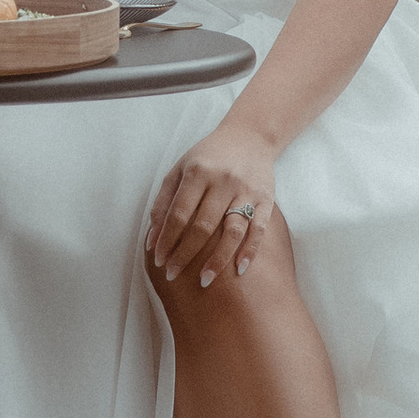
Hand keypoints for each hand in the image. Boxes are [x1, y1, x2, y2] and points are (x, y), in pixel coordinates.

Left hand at [148, 122, 280, 290]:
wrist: (250, 137)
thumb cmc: (208, 157)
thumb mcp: (180, 170)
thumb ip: (163, 202)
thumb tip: (151, 239)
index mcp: (198, 172)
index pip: (179, 214)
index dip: (167, 240)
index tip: (159, 260)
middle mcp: (223, 181)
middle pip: (202, 226)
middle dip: (185, 254)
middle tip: (174, 275)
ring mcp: (247, 190)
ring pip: (232, 231)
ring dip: (217, 260)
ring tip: (204, 281)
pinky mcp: (267, 199)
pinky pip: (258, 229)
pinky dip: (249, 251)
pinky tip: (239, 270)